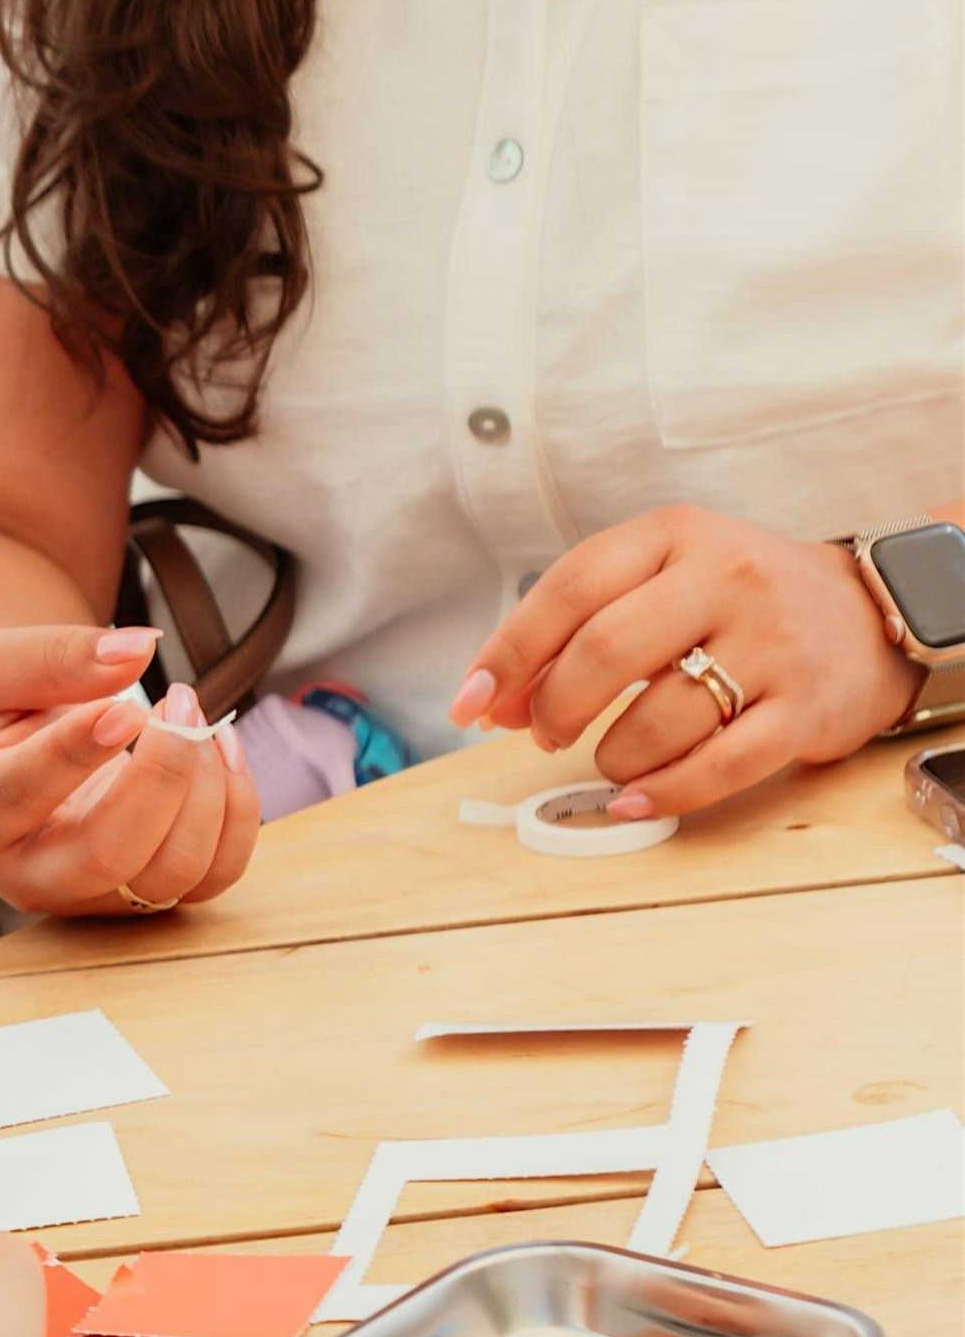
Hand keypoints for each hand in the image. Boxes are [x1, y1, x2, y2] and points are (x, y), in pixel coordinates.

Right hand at [0, 626, 260, 916]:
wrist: (3, 771)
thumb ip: (53, 657)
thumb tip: (138, 651)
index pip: (21, 796)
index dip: (78, 753)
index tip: (128, 707)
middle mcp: (26, 874)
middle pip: (108, 855)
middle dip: (162, 774)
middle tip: (178, 700)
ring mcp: (91, 894)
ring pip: (171, 871)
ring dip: (207, 787)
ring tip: (195, 718)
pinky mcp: (146, 896)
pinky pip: (215, 874)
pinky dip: (237, 809)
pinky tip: (216, 751)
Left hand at [453, 505, 918, 818]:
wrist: (868, 612)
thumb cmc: (734, 603)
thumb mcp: (660, 579)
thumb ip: (577, 625)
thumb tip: (488, 701)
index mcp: (676, 537)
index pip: (569, 590)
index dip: (506, 655)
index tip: (468, 706)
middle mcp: (728, 578)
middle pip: (604, 651)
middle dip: (553, 707)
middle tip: (545, 732)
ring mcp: (772, 642)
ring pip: (657, 718)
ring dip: (612, 755)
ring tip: (615, 755)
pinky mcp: (805, 708)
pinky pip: (718, 766)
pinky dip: (662, 792)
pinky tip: (633, 799)